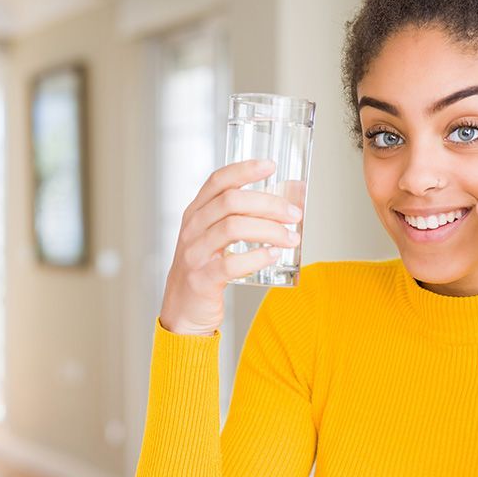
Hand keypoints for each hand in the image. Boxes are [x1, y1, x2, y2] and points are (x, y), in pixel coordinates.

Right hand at [159, 159, 303, 335]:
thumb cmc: (206, 270)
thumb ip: (239, 219)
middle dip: (269, 204)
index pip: (218, 181)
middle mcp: (192, 228)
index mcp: (196, 212)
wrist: (183, 311)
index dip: (244, 170)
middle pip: (231, 202)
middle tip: (294, 214)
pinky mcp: (201, 279)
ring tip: (291, 237)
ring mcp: (194, 253)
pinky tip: (273, 255)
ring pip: (233, 228)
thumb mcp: (213, 238)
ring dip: (269, 230)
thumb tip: (287, 206)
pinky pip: (231, 263)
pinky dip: (256, 257)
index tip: (271, 165)